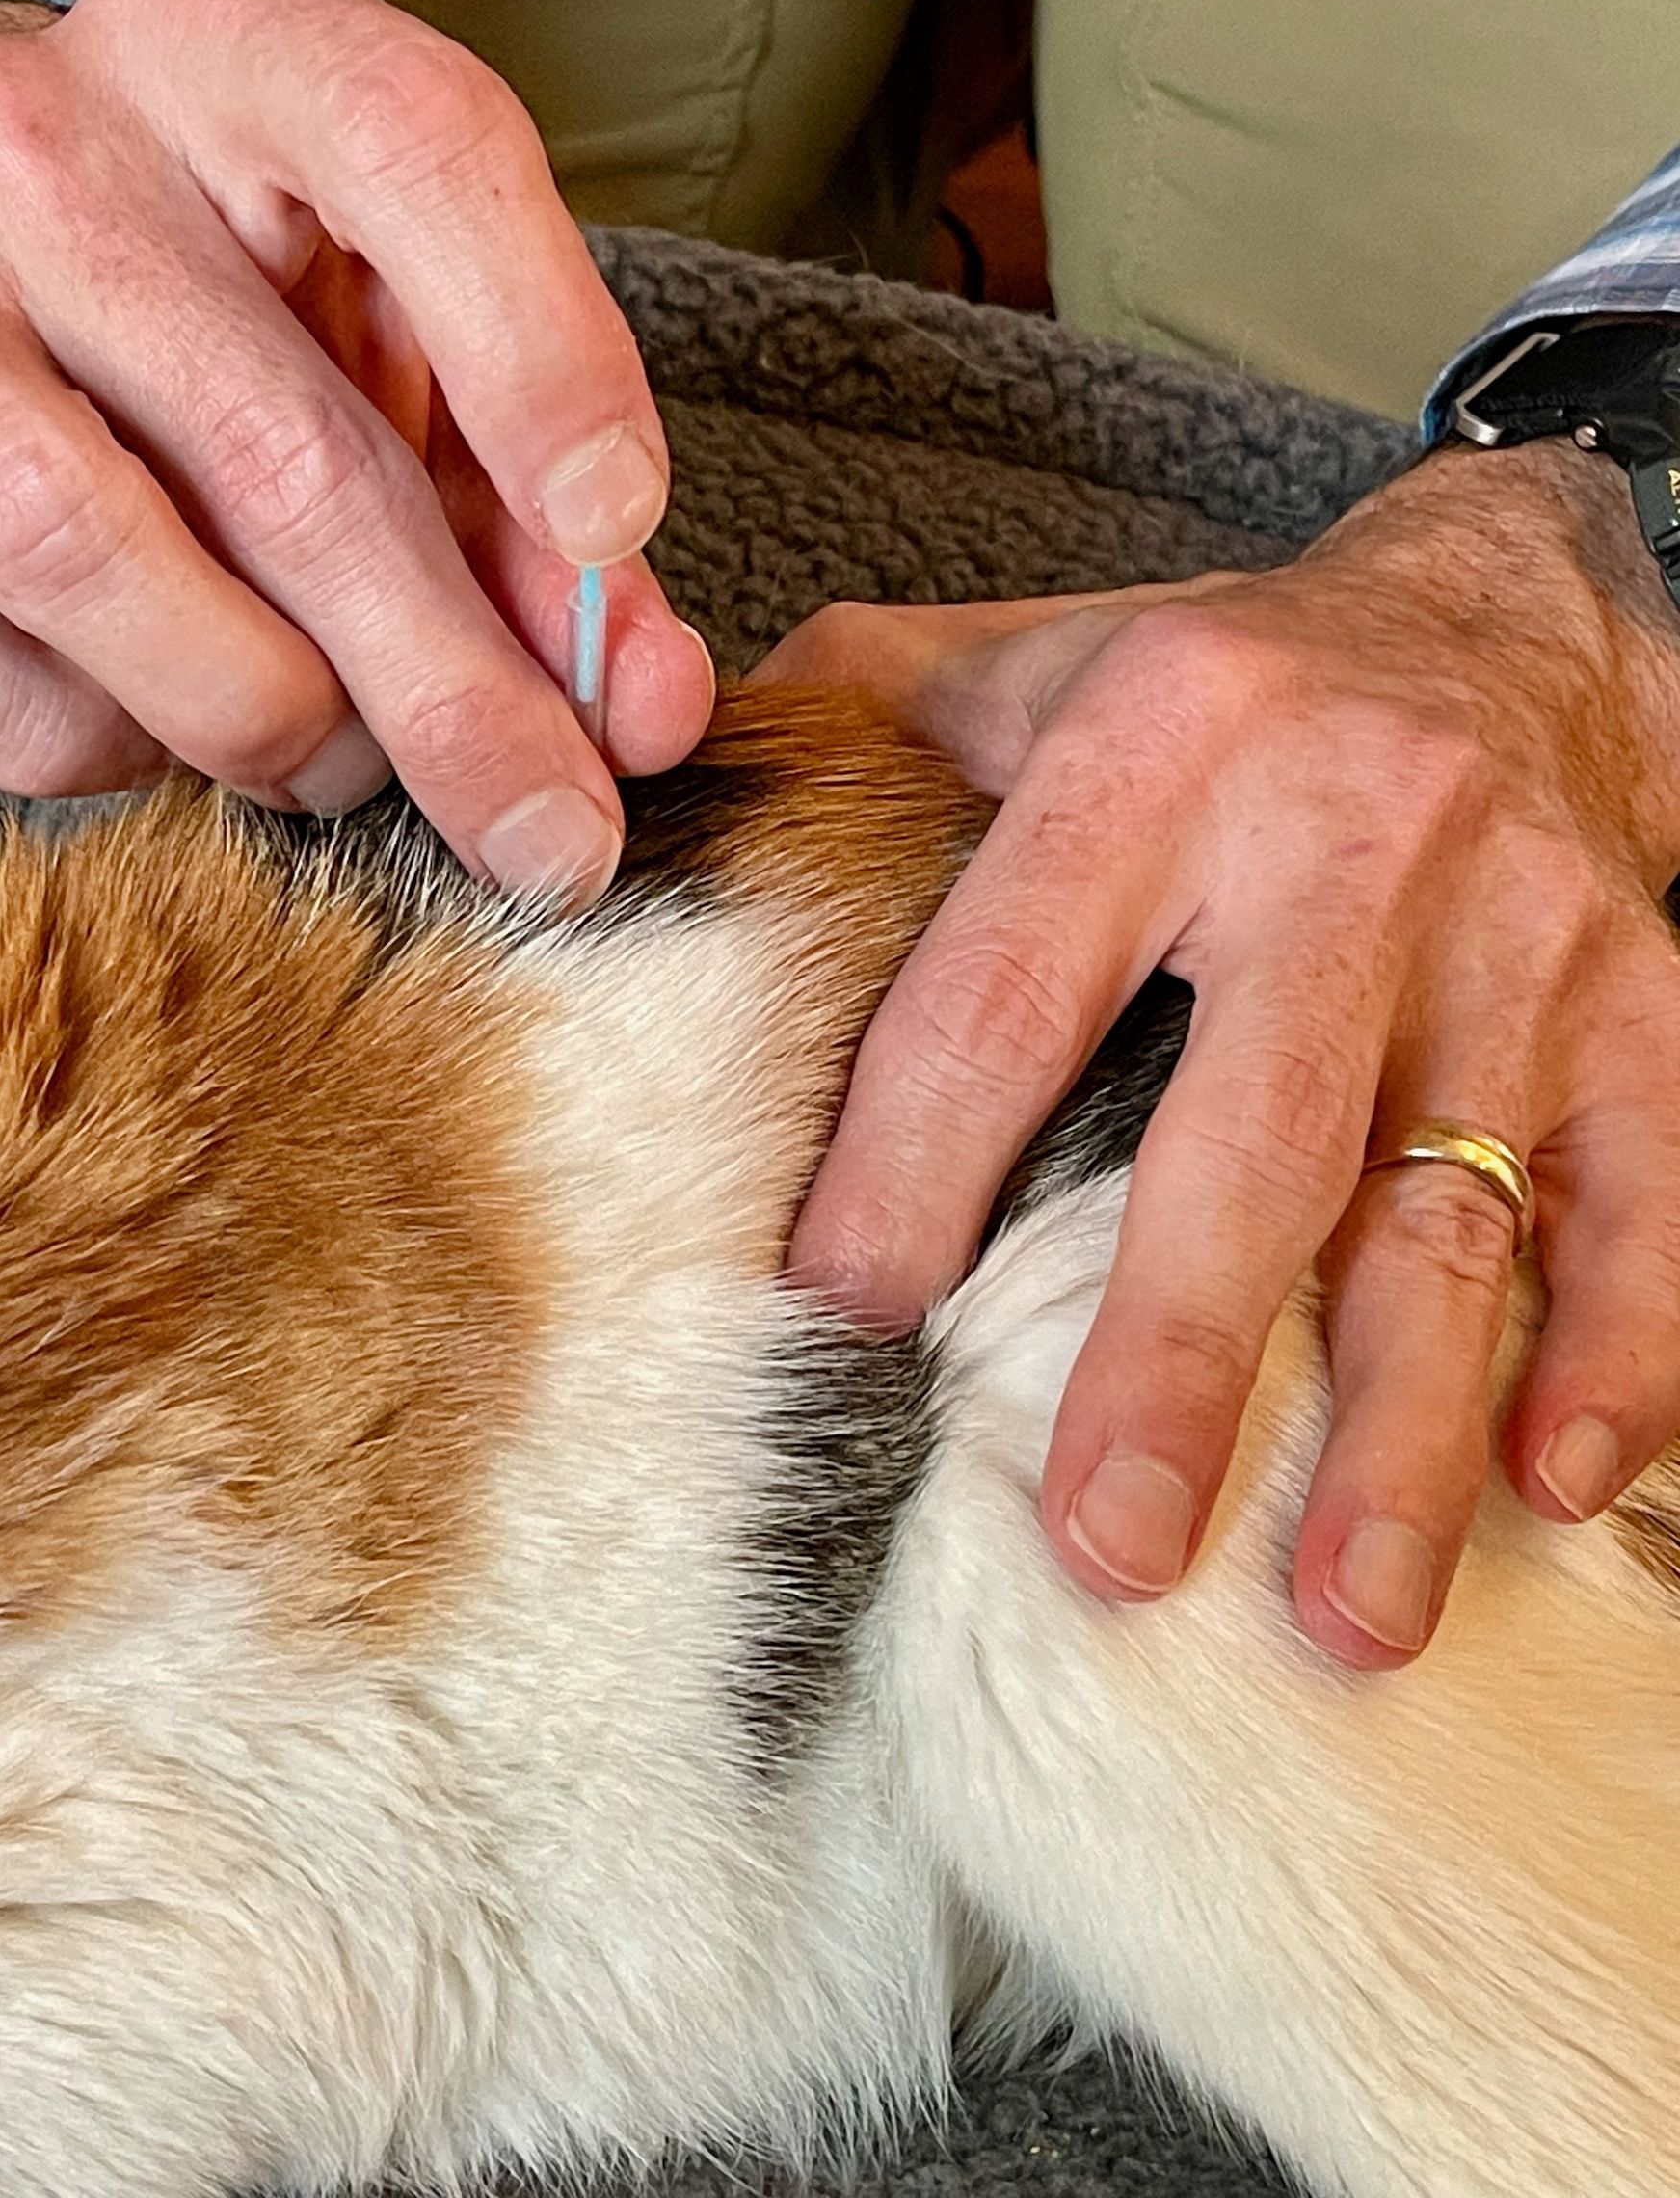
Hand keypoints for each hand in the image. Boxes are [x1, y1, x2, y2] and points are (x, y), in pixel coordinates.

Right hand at [0, 0, 713, 895]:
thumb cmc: (251, 291)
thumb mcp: (417, 331)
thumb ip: (536, 506)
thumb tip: (637, 713)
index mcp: (240, 36)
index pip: (420, 153)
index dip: (542, 356)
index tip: (614, 528)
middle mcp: (43, 136)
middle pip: (285, 450)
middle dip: (454, 692)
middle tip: (552, 833)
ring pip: (97, 563)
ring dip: (276, 726)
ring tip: (347, 761)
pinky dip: (116, 750)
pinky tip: (178, 719)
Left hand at [768, 438, 1679, 1666]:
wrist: (1509, 610)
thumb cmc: (1227, 678)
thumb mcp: (1030, 659)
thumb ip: (851, 720)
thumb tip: (642, 802)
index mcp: (1155, 753)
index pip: (1003, 991)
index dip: (914, 1167)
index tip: (843, 1321)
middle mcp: (1346, 840)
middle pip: (1252, 1135)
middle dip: (1175, 1355)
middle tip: (1107, 1548)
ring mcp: (1513, 937)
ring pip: (1455, 1207)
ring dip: (1402, 1422)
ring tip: (1343, 1612)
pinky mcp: (1643, 1006)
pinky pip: (1646, 1194)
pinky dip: (1613, 1348)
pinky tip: (1551, 1484)